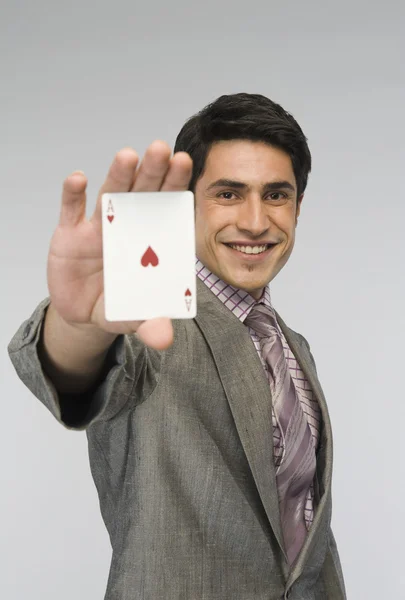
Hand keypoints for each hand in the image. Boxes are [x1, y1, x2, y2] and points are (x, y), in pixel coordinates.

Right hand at [47, 142, 192, 349]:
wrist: (82, 313)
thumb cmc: (117, 306)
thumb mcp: (132, 318)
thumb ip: (148, 323)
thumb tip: (164, 339)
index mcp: (151, 241)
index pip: (166, 208)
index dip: (175, 186)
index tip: (186, 162)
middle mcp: (129, 227)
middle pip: (142, 194)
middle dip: (152, 172)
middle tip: (162, 150)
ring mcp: (98, 228)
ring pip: (109, 196)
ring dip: (118, 176)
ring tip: (128, 156)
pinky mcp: (70, 234)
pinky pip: (71, 210)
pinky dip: (73, 194)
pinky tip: (79, 179)